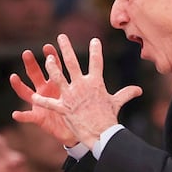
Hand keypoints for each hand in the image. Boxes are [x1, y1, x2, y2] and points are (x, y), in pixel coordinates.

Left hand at [12, 35, 140, 146]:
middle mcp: (82, 86)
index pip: (96, 62)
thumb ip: (126, 93)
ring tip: (48, 58)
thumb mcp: (117, 103)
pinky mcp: (64, 108)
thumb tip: (139, 90)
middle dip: (66, 48)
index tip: (94, 40)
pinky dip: (41, 101)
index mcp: (95, 83)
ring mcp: (72, 96)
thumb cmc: (109, 118)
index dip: (95, 50)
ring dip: (52, 67)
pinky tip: (32, 97)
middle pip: (72, 63)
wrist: (102, 134)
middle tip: (61, 37)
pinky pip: (50, 103)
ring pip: (58, 77)